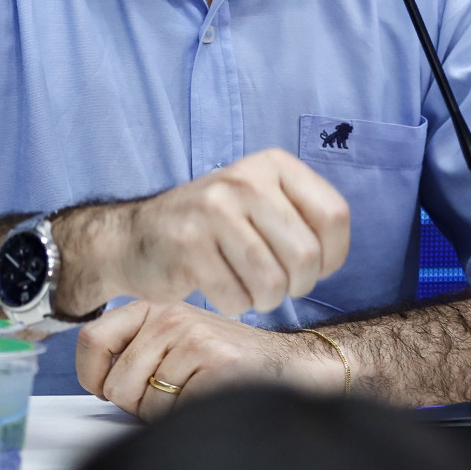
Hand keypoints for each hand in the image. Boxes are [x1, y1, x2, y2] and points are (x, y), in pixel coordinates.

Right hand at [55, 149, 349, 317]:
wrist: (136, 237)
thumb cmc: (214, 229)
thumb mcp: (262, 203)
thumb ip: (303, 218)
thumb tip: (331, 256)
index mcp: (272, 165)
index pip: (334, 216)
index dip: (331, 256)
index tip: (311, 267)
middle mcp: (244, 180)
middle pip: (306, 256)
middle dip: (296, 286)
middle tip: (275, 285)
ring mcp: (213, 210)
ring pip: (272, 283)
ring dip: (264, 300)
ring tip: (247, 287)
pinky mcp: (187, 245)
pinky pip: (235, 298)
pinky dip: (233, 304)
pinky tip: (218, 287)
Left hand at [76, 300, 345, 419]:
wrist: (285, 362)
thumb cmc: (226, 358)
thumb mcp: (174, 339)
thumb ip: (135, 349)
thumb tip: (96, 381)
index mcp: (154, 307)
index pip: (93, 339)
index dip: (92, 375)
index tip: (105, 387)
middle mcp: (170, 317)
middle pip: (116, 384)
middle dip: (138, 403)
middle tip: (171, 394)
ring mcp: (192, 338)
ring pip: (145, 403)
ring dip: (166, 414)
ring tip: (194, 394)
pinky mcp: (214, 364)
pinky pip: (173, 413)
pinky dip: (187, 417)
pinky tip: (208, 399)